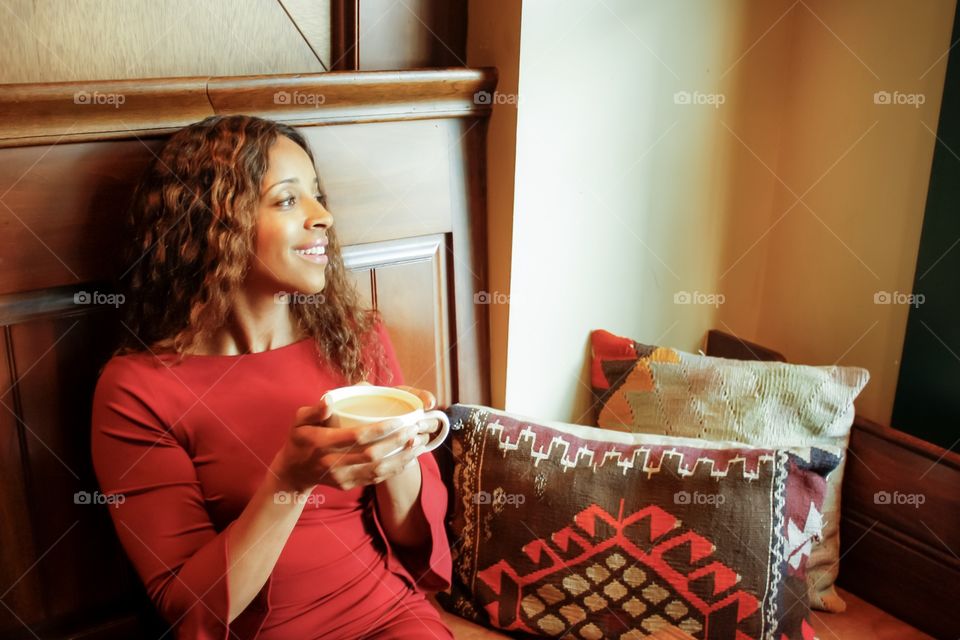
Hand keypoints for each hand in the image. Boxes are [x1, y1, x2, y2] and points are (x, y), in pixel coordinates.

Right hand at [271, 397, 422, 492]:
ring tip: (418, 443)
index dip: (380, 430)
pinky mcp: (349, 485)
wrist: (293, 473)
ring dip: (401, 458)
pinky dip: (395, 469)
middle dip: (397, 443)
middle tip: (415, 429)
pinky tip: (409, 458)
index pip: (356, 437)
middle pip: (372, 455)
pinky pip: (376, 479)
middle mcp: (333, 463)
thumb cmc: (299, 440)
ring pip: (378, 471)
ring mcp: (342, 477)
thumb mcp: (298, 421)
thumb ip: (314, 411)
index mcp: (323, 444)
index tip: (399, 421)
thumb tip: (329, 401)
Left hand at [357, 383, 442, 452]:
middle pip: (431, 420)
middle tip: (417, 426)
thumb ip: (362, 390)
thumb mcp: (360, 399)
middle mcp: (413, 417)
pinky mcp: (406, 451)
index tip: (427, 404)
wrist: (358, 437)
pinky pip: (416, 454)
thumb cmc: (360, 412)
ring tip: (411, 442)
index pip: (423, 396)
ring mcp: (411, 434)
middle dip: (428, 423)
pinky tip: (408, 456)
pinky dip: (414, 455)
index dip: (427, 398)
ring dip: (422, 439)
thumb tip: (364, 386)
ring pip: (426, 438)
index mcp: (405, 400)